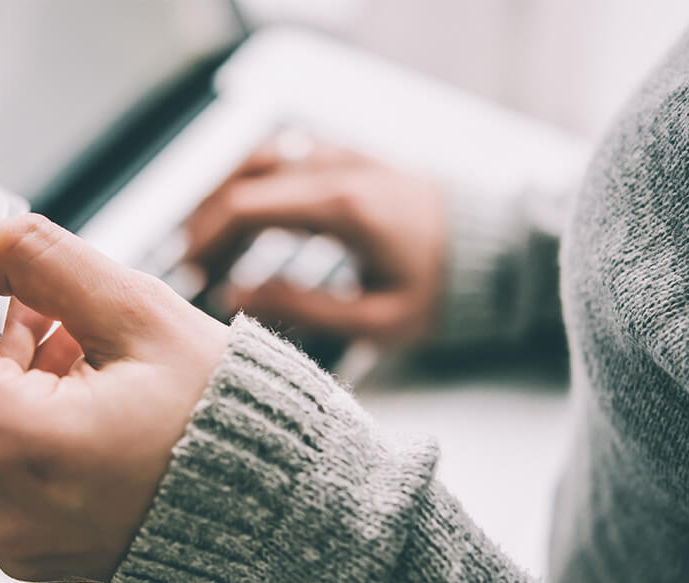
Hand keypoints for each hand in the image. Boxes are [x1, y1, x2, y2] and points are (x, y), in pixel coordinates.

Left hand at [0, 213, 228, 582]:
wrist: (278, 509)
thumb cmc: (226, 417)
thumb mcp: (136, 311)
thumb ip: (35, 258)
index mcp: (12, 442)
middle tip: (49, 304)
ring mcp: (5, 534)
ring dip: (4, 372)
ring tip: (84, 355)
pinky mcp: (22, 545)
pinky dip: (19, 420)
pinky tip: (82, 398)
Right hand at [186, 138, 447, 343]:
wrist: (498, 254)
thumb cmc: (443, 292)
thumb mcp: (376, 319)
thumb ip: (301, 307)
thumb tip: (234, 295)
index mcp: (341, 207)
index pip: (245, 206)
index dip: (206, 239)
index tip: (190, 274)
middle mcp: (338, 169)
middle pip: (243, 177)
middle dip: (206, 219)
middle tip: (191, 264)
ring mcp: (344, 157)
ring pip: (260, 158)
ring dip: (226, 195)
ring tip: (210, 243)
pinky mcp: (351, 159)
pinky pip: (286, 156)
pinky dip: (255, 182)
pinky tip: (248, 220)